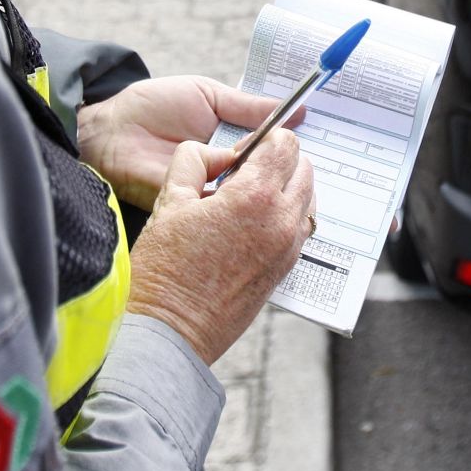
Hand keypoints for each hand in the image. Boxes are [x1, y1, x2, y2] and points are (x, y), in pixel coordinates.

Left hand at [77, 75, 306, 209]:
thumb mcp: (207, 95)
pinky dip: (246, 210)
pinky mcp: (200, 210)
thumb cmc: (153, 106)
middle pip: (267, 175)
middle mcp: (227, 168)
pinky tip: (270, 206)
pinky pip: (229, 213)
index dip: (292, 149)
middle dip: (290, 173)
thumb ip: (247, 106)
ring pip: (253, 196)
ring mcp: (215, 191)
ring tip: (302, 187)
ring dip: (271, 192)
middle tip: (319, 169)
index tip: (324, 146)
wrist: (111, 134)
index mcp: (231, 137)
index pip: (270, 148)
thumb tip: (296, 112)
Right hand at [128, 132, 314, 364]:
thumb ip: (194, 160)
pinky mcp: (284, 271)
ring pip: (307, 199)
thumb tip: (214, 153)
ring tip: (247, 195)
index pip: (285, 145)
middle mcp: (281, 222)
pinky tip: (251, 221)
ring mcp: (287, 249)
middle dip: (279, 160)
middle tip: (245, 169)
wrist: (169, 332)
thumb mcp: (169, 199)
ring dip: (286, 187)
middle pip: (304, 169)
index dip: (265, 138)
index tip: (244, 147)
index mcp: (254, 197)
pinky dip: (286, 214)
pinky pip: (300, 228)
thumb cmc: (164, 270)